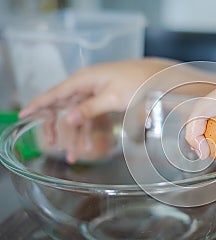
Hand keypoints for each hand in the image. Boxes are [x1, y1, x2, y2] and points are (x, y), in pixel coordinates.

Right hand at [19, 58, 176, 162]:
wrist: (161, 79)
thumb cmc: (139, 83)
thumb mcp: (113, 98)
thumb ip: (89, 109)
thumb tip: (68, 119)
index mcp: (86, 79)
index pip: (56, 93)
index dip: (39, 104)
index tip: (23, 115)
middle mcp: (89, 84)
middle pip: (65, 106)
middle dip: (57, 126)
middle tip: (50, 143)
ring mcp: (98, 92)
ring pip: (80, 115)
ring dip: (77, 135)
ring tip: (74, 155)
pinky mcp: (108, 99)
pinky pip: (93, 117)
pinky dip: (91, 131)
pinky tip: (90, 146)